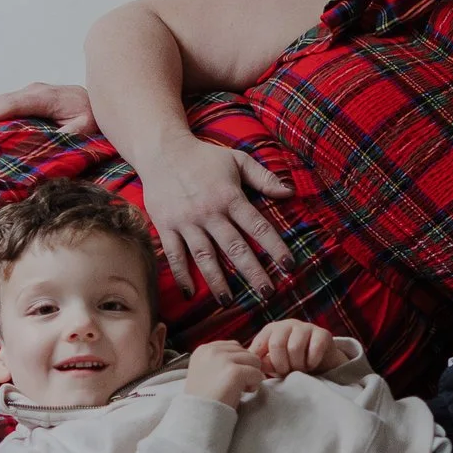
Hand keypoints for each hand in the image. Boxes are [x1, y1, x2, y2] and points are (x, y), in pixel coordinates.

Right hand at [0, 82, 96, 137]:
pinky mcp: (26, 100)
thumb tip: (49, 141)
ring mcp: (28, 94)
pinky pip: (0, 106)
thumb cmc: (94, 117)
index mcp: (45, 97)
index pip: (12, 104)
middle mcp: (33, 91)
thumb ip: (69, 133)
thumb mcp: (86, 127)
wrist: (101, 102)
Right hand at [136, 138, 294, 299]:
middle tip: (267, 293)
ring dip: (217, 280)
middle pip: (234, 247)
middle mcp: (210, 212)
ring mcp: (186, 221)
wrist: (162, 151)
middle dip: (252, 272)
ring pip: (205, 256)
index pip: (257, 226)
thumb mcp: (238, 160)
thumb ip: (264, 178)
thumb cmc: (204, 156)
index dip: (275, 247)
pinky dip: (181, 274)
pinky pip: (174, 255)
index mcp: (230, 197)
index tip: (289, 265)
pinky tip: (190, 292)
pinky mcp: (166, 226)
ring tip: (229, 301)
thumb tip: (290, 192)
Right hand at [183, 341, 265, 409]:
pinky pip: (257, 374)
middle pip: (245, 351)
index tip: (232, 378)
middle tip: (239, 385)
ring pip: (254, 360)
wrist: (198, 418)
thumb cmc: (205, 399)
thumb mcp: (206, 372)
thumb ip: (220, 361)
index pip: (233, 346)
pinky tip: (245, 393)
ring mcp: (223, 360)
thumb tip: (248, 356)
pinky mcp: (234, 372)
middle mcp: (212, 351)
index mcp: (203, 350)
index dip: (238, 362)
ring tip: (242, 389)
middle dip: (247, 367)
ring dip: (252, 375)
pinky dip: (255, 384)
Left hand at [247, 319, 340, 378]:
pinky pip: (314, 348)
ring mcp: (306, 327)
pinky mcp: (323, 334)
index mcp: (271, 329)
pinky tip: (311, 365)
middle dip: (281, 365)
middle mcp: (287, 324)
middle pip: (276, 344)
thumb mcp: (274, 363)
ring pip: (294, 347)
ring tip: (299, 370)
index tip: (270, 374)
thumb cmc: (291, 362)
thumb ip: (264, 363)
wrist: (320, 363)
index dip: (264, 364)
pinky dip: (311, 362)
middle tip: (287, 373)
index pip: (259, 345)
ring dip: (297, 365)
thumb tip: (260, 365)